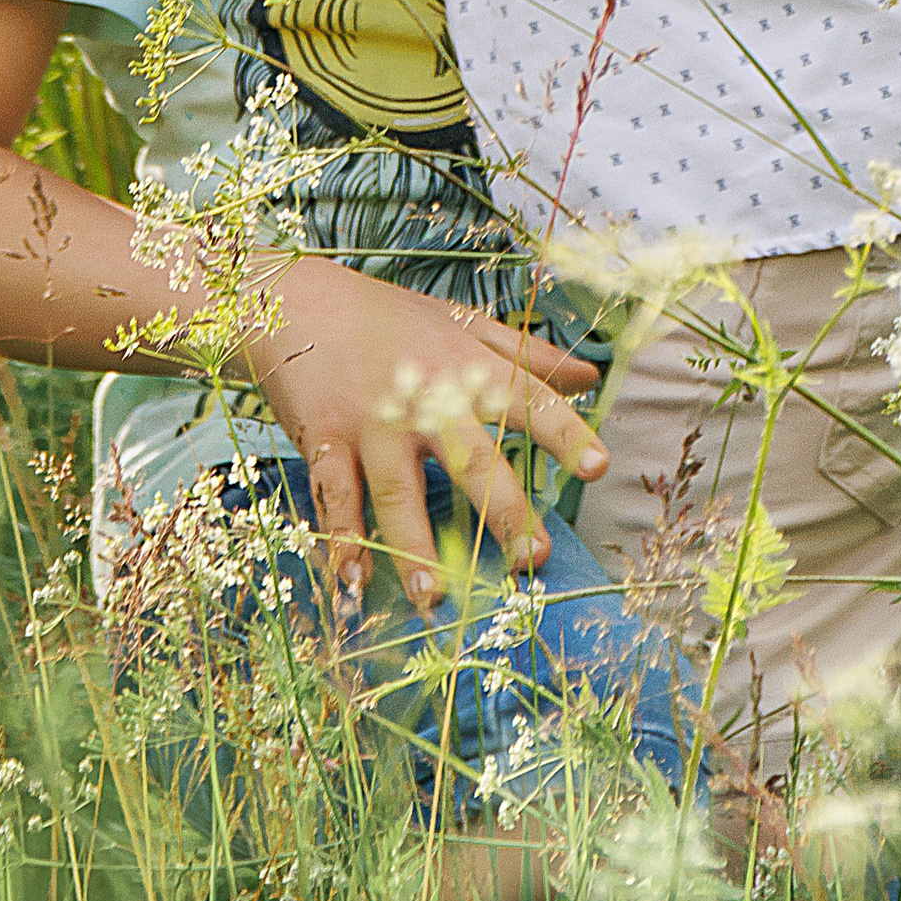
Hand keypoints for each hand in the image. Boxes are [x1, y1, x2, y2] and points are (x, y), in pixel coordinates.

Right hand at [242, 257, 606, 611]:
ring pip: (396, 491)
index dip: (563, 432)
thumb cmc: (394, 318)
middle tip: (533, 558)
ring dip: (414, 547)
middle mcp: (423, 398)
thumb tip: (592, 379)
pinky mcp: (326, 440)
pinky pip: (335, 498)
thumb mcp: (463, 324)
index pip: (525, 400)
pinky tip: (352, 582)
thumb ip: (526, 354)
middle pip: (469, 458)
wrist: (302, 302)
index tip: (598, 466)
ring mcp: (371, 423)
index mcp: (465, 369)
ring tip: (435, 598)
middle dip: (502, 509)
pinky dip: (342, 541)